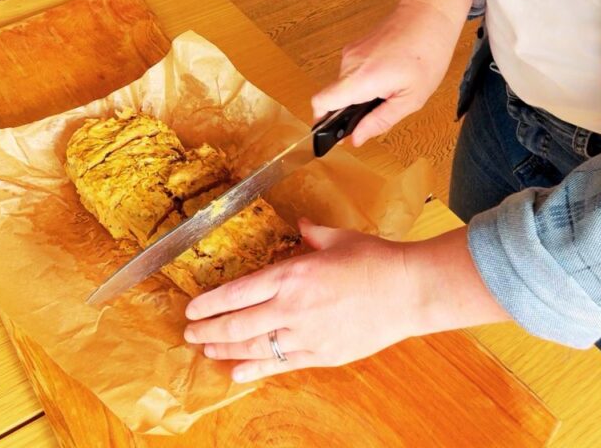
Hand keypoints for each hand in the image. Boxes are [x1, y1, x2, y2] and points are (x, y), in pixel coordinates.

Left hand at [182, 219, 509, 382]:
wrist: (410, 291)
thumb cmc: (376, 261)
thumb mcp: (338, 238)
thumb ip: (312, 235)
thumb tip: (300, 228)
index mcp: (291, 274)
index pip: (236, 292)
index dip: (209, 303)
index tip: (191, 308)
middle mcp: (292, 306)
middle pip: (236, 324)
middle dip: (207, 330)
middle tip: (190, 332)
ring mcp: (306, 334)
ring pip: (253, 347)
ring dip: (225, 350)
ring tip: (206, 351)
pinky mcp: (322, 354)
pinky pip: (280, 364)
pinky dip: (255, 369)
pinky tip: (237, 372)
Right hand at [311, 0, 471, 145]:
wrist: (429, 15)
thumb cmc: (427, 53)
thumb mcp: (411, 99)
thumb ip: (379, 121)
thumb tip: (356, 139)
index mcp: (361, 79)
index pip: (321, 102)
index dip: (322, 120)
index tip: (333, 131)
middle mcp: (350, 63)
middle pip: (335, 97)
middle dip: (352, 108)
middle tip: (382, 106)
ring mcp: (351, 52)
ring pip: (345, 84)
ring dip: (362, 92)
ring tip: (391, 86)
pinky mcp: (355, 46)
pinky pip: (353, 71)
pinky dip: (366, 79)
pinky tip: (388, 74)